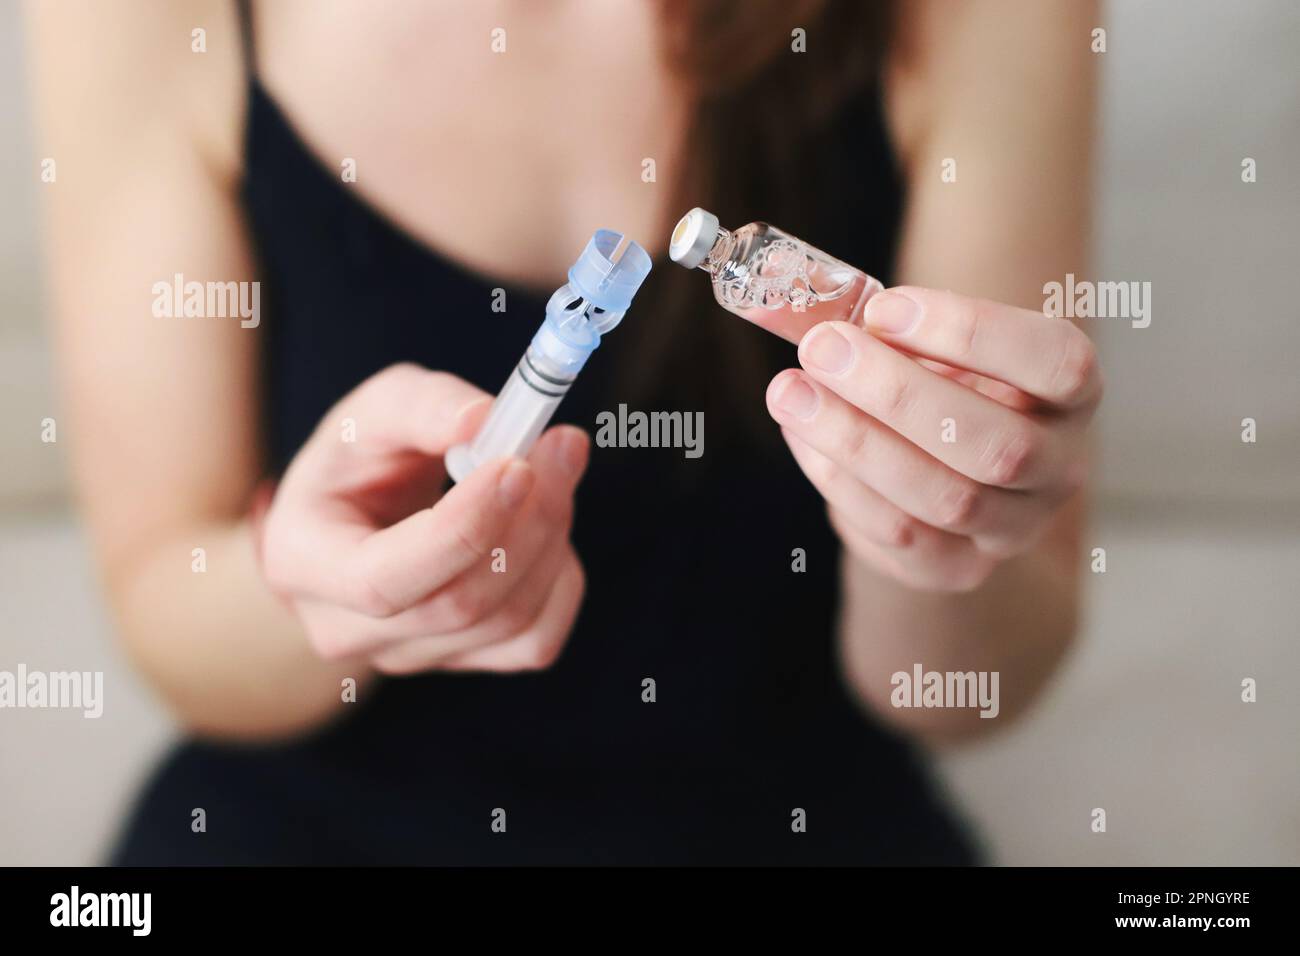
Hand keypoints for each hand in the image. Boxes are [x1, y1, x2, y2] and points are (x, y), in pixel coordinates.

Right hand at [259, 363, 588, 672]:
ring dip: (552, 537)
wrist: (359, 514)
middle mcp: (348, 629)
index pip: (383, 581)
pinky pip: (535, 641)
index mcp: (304, 563)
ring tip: (555, 469)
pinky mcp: (462, 662)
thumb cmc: (359, 459)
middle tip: (561, 445)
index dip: (461, 530)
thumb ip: (423, 406)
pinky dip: (562, 580)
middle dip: (527, 521)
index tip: (516, 465)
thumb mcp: (372, 411)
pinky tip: (548, 528)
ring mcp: (407, 657)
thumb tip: (484, 422)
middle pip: (458, 605)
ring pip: (508, 622)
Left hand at [762, 287, 1100, 591]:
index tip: (883, 309)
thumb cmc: (939, 385)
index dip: (970, 333)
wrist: (942, 468)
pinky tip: (801, 434)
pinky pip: (899, 535)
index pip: (1056, 364)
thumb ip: (888, 326)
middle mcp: (1058, 467)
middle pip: (996, 445)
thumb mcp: (932, 344)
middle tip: (823, 348)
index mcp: (1072, 394)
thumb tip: (804, 309)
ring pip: (945, 498)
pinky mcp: (958, 568)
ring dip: (856, 441)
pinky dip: (841, 481)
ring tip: (791, 392)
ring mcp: (1014, 528)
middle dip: (897, 393)